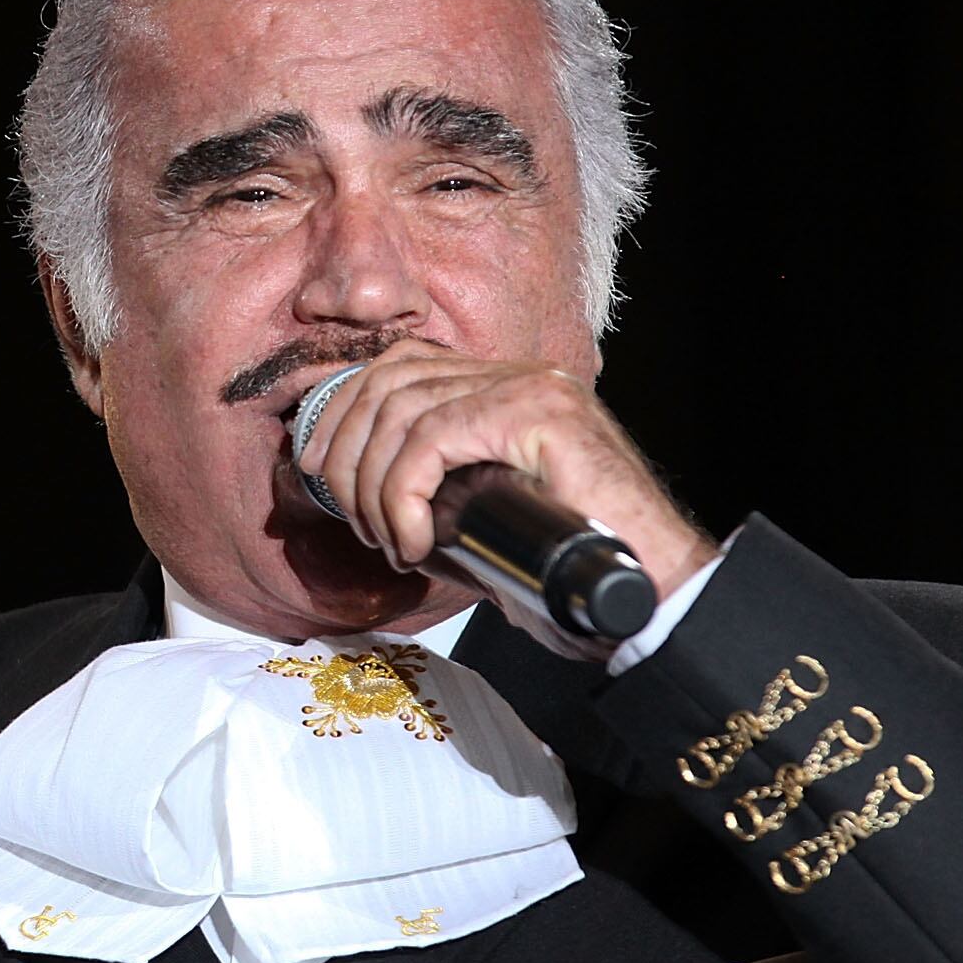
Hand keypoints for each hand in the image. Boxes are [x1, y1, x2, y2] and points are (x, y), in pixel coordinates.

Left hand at [296, 341, 719, 656]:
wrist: (649, 595)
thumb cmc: (570, 572)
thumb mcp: (479, 523)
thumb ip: (432, 497)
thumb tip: (359, 499)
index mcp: (505, 390)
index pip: (399, 367)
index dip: (342, 410)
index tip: (313, 467)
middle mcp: (518, 376)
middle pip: (388, 381)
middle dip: (344, 451)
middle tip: (353, 521)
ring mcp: (532, 390)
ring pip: (402, 412)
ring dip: (372, 485)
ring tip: (390, 541)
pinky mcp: (539, 416)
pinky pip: (431, 440)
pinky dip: (401, 494)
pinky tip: (412, 542)